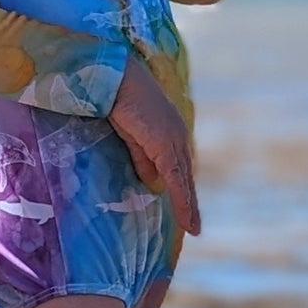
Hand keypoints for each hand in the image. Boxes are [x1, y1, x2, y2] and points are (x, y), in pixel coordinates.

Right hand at [109, 53, 200, 233]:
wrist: (116, 79)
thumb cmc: (119, 100)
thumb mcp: (131, 135)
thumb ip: (142, 157)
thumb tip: (151, 181)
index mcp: (172, 132)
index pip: (179, 166)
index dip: (182, 188)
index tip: (185, 209)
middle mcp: (179, 136)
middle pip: (186, 175)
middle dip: (188, 201)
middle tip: (192, 226)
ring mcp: (174, 139)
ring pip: (184, 180)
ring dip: (188, 206)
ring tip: (192, 228)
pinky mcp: (165, 144)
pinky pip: (175, 178)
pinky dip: (182, 199)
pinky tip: (185, 217)